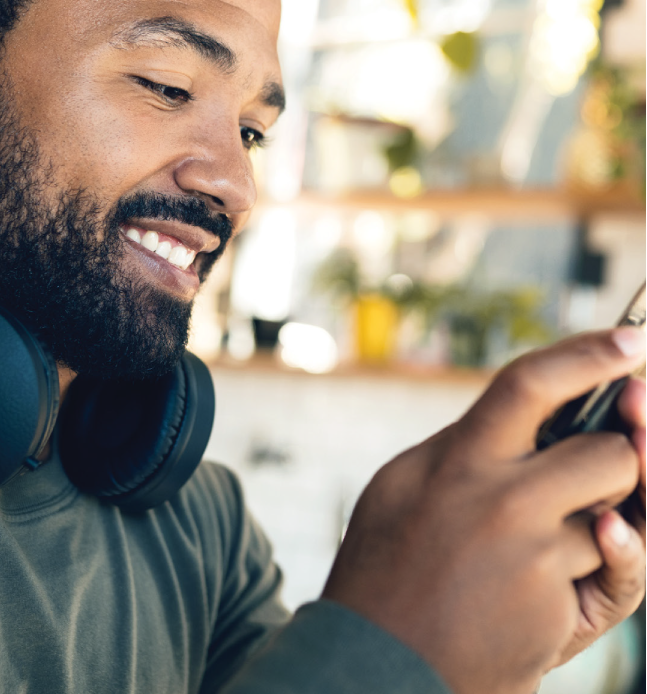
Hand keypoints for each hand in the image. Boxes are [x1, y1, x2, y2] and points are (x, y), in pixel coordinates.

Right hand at [321, 327, 646, 693]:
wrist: (379, 666)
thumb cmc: (386, 571)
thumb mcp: (401, 490)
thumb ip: (463, 447)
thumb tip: (533, 407)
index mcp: (452, 463)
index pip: (527, 384)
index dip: (587, 355)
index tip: (633, 340)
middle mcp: (495, 501)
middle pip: (608, 451)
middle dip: (620, 459)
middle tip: (596, 474)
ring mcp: (533, 556)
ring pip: (619, 512)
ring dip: (596, 524)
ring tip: (538, 550)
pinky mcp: (558, 604)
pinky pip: (616, 566)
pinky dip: (602, 565)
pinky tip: (563, 573)